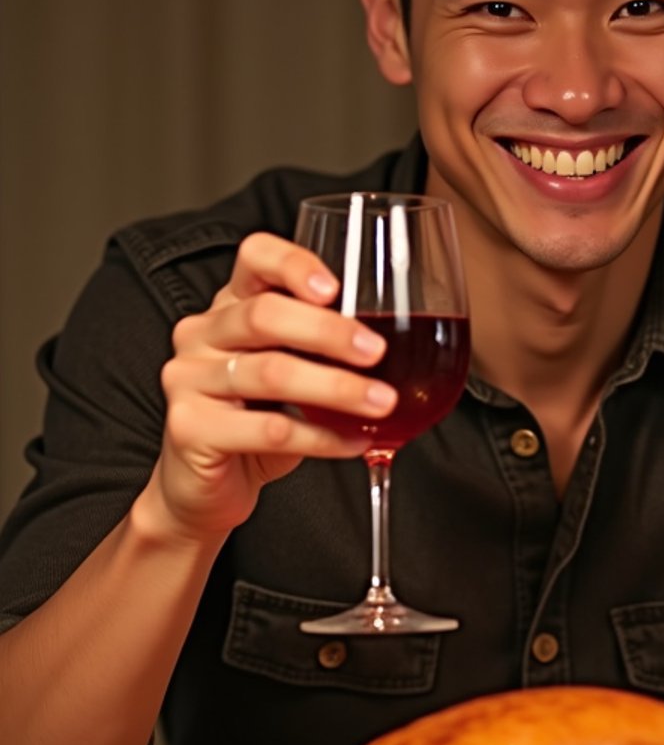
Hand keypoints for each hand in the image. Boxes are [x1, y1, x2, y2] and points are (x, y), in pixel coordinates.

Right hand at [141, 232, 396, 541]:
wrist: (205, 487)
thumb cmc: (256, 420)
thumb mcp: (289, 370)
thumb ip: (321, 348)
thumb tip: (393, 343)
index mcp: (229, 306)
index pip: (254, 258)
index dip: (294, 264)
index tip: (336, 288)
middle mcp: (202, 334)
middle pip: (264, 314)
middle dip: (329, 332)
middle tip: (377, 351)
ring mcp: (188, 379)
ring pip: (272, 373)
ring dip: (337, 388)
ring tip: (381, 402)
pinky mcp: (190, 428)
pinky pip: (269, 430)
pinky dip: (322, 438)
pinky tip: (355, 441)